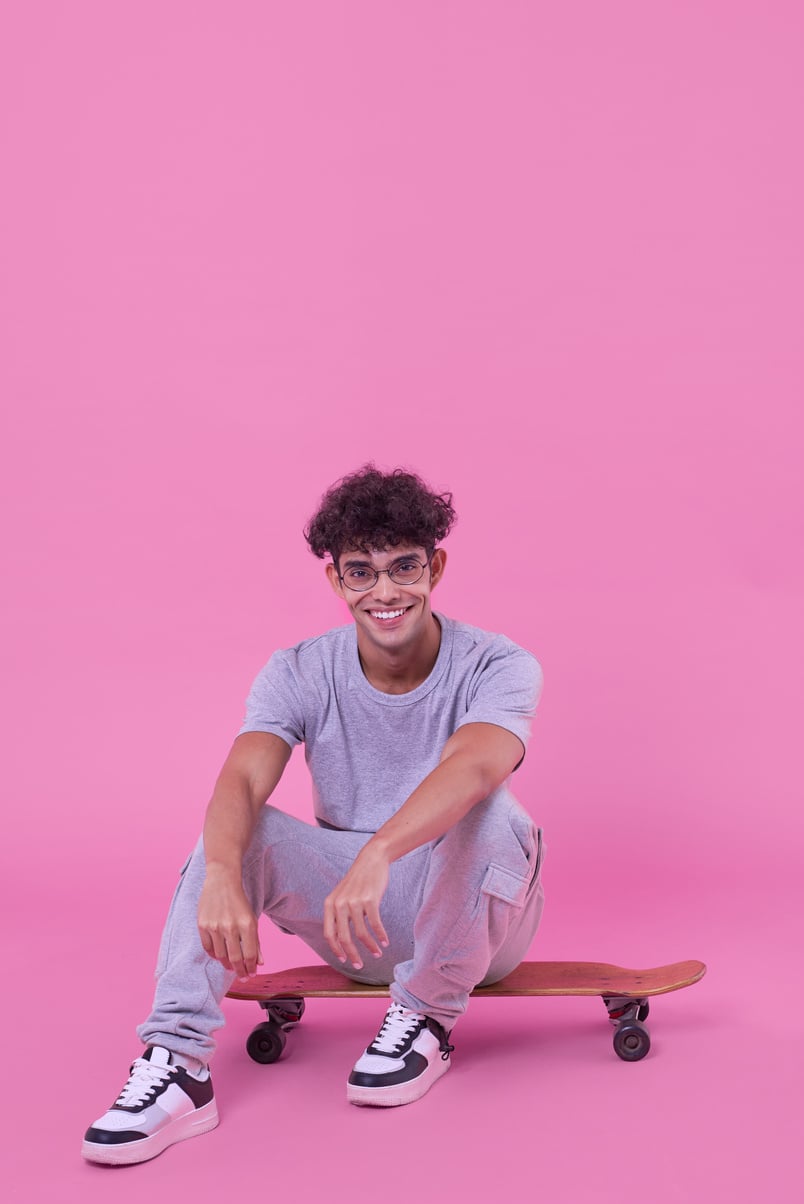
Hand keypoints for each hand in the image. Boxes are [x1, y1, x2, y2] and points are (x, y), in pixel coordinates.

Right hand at [197, 867, 262, 978]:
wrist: (222, 881)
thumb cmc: (239, 901)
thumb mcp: (252, 919)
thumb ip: (256, 942)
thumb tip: (260, 963)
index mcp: (247, 924)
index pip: (249, 955)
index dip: (251, 968)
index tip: (251, 974)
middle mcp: (231, 927)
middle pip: (235, 959)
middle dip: (240, 971)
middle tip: (242, 977)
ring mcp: (215, 926)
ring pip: (221, 956)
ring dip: (227, 964)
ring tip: (231, 966)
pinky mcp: (202, 925)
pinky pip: (208, 948)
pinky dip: (215, 955)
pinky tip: (220, 956)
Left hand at [323, 846, 389, 970]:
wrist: (371, 859)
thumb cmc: (358, 880)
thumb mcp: (342, 895)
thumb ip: (339, 914)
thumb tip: (342, 940)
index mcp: (330, 904)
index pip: (329, 934)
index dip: (335, 949)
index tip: (343, 959)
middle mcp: (339, 904)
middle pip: (343, 938)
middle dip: (352, 955)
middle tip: (359, 965)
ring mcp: (354, 902)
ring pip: (361, 933)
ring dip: (370, 947)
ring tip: (378, 953)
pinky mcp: (370, 900)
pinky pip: (375, 924)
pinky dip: (380, 936)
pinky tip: (385, 942)